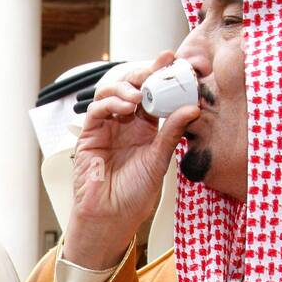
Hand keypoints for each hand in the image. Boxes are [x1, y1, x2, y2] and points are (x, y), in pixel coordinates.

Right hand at [63, 51, 201, 270]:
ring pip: (112, 92)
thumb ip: (172, 133)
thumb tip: (191, 107)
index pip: (154, 95)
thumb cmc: (133, 196)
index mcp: (146, 129)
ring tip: (139, 96)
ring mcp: (107, 128)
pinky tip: (124, 106)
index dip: (163, 78)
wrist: (111, 217)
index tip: (176, 64)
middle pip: (132, 87)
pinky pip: (97, 110)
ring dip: (126, 87)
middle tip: (158, 69)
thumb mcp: (160, 161)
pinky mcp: (90, 135)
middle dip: (145, 74)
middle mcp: (126, 125)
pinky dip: (110, 102)